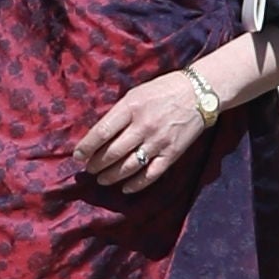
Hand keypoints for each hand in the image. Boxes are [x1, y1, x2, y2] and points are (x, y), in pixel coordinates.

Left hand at [74, 71, 211, 191]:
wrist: (200, 93)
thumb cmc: (162, 90)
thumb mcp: (135, 94)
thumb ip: (118, 113)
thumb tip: (98, 135)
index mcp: (130, 108)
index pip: (101, 132)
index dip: (86, 147)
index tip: (78, 156)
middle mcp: (143, 126)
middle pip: (112, 152)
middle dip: (96, 164)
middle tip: (89, 169)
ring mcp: (158, 141)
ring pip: (129, 166)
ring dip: (111, 176)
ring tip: (101, 179)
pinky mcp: (173, 153)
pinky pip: (152, 174)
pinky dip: (137, 184)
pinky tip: (125, 187)